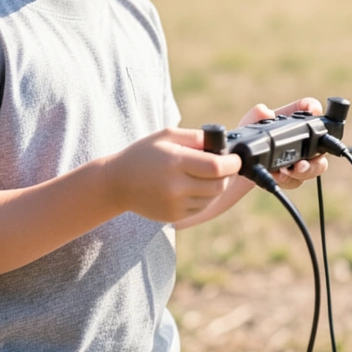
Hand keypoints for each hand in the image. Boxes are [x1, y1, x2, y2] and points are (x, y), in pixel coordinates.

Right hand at [105, 127, 242, 222]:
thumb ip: (195, 136)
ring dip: (217, 186)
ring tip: (207, 175)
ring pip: (212, 198)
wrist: (117, 183)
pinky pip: (201, 208)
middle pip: (219, 185)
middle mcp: (176, 186)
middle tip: (225, 166)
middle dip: (228, 174)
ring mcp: (175, 204)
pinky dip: (205, 197)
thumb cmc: (143, 154)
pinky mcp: (174, 216)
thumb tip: (221, 142)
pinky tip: (196, 187)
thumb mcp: (166, 136)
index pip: (217, 167)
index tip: (235, 158)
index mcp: (175, 162)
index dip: (232, 163)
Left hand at [238, 98, 329, 189]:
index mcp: (291, 120)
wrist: (236, 166)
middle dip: (315, 155)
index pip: (310, 109)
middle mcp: (300, 139)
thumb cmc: (246, 140)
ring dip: (303, 172)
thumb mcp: (247, 126)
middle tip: (301, 163)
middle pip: (322, 145)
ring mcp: (298, 159)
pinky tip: (277, 177)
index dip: (314, 107)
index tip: (313, 109)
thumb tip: (266, 112)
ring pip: (315, 167)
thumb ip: (255, 116)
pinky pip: (297, 181)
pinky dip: (288, 180)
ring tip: (286, 172)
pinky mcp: (291, 176)